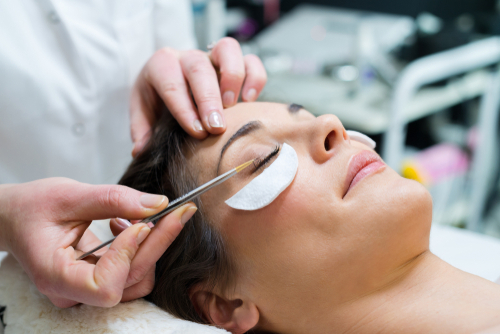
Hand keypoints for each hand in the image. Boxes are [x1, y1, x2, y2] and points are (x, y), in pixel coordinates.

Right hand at [0, 178, 196, 307]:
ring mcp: (86, 290)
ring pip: (136, 280)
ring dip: (151, 246)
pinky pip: (131, 273)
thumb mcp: (68, 194)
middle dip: (158, 243)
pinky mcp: (98, 280)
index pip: (104, 286)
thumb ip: (113, 199)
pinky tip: (129, 226)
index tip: (140, 223)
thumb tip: (158, 204)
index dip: (127, 256)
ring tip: (140, 218)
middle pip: (130, 280)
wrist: (15, 218)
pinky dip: (141, 249)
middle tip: (180, 211)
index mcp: (55, 276)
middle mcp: (72, 292)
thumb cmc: (31, 207)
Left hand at [130, 37, 266, 156]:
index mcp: (161, 65)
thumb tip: (140, 150)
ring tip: (233, 107)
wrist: (169, 81)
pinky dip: (254, 78)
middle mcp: (188, 57)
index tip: (197, 132)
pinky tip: (250, 101)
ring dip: (232, 78)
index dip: (185, 109)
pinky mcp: (235, 62)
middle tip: (216, 128)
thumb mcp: (142, 111)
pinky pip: (250, 60)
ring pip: (227, 49)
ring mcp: (212, 56)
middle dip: (209, 100)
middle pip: (199, 68)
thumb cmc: (157, 98)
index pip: (172, 84)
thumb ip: (141, 130)